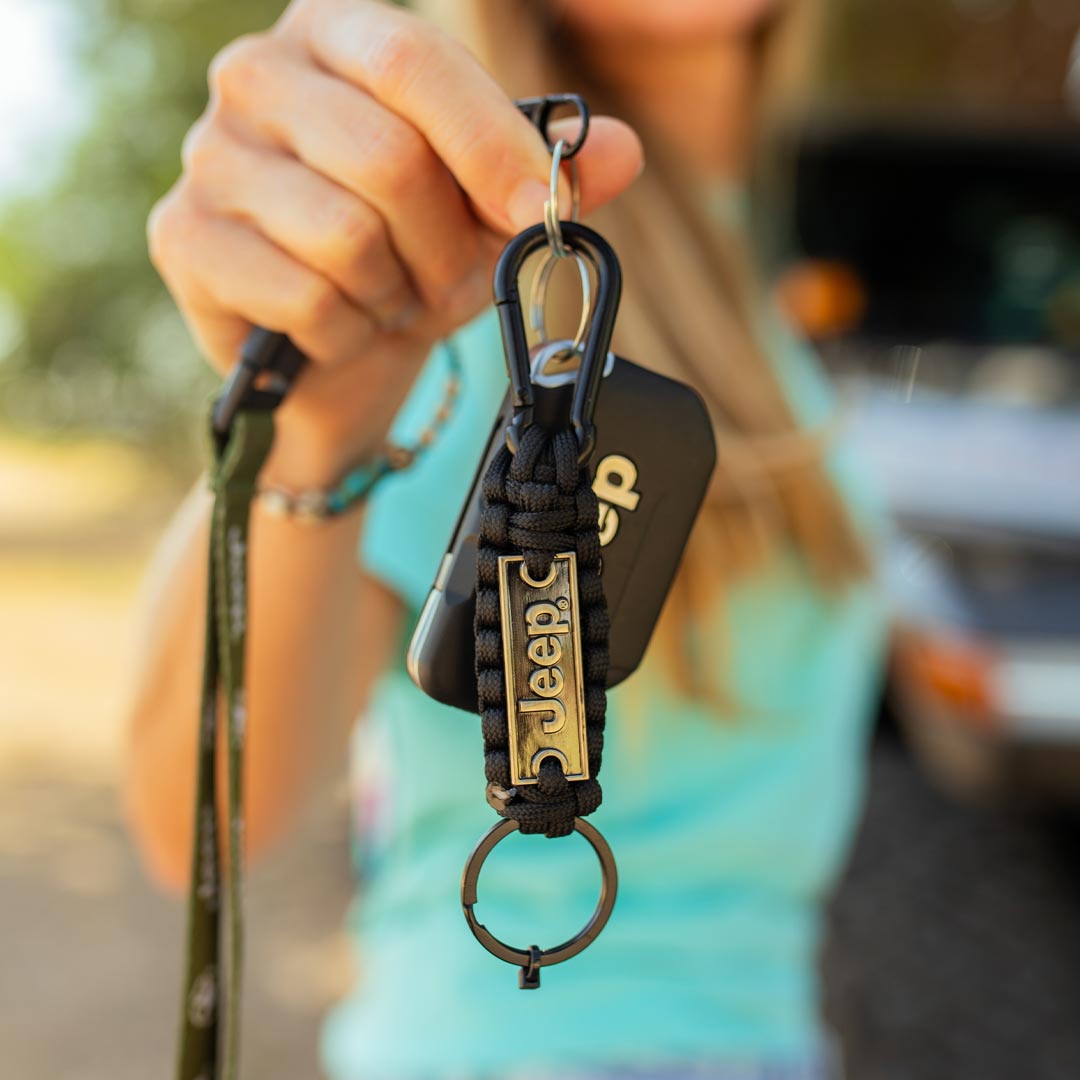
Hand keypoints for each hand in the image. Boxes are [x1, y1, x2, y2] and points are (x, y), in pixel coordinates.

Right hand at [148, 0, 643, 485]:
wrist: (337, 343)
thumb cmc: (414, 254)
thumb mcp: (491, 212)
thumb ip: (552, 174)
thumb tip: (620, 151)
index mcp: (335, 33)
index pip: (412, 58)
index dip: (487, 141)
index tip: (537, 210)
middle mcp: (255, 74)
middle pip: (385, 156)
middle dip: (440, 244)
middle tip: (441, 275)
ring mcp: (208, 155)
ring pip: (345, 235)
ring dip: (392, 292)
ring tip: (384, 294)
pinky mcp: (182, 238)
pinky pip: (303, 297)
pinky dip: (345, 331)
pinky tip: (336, 325)